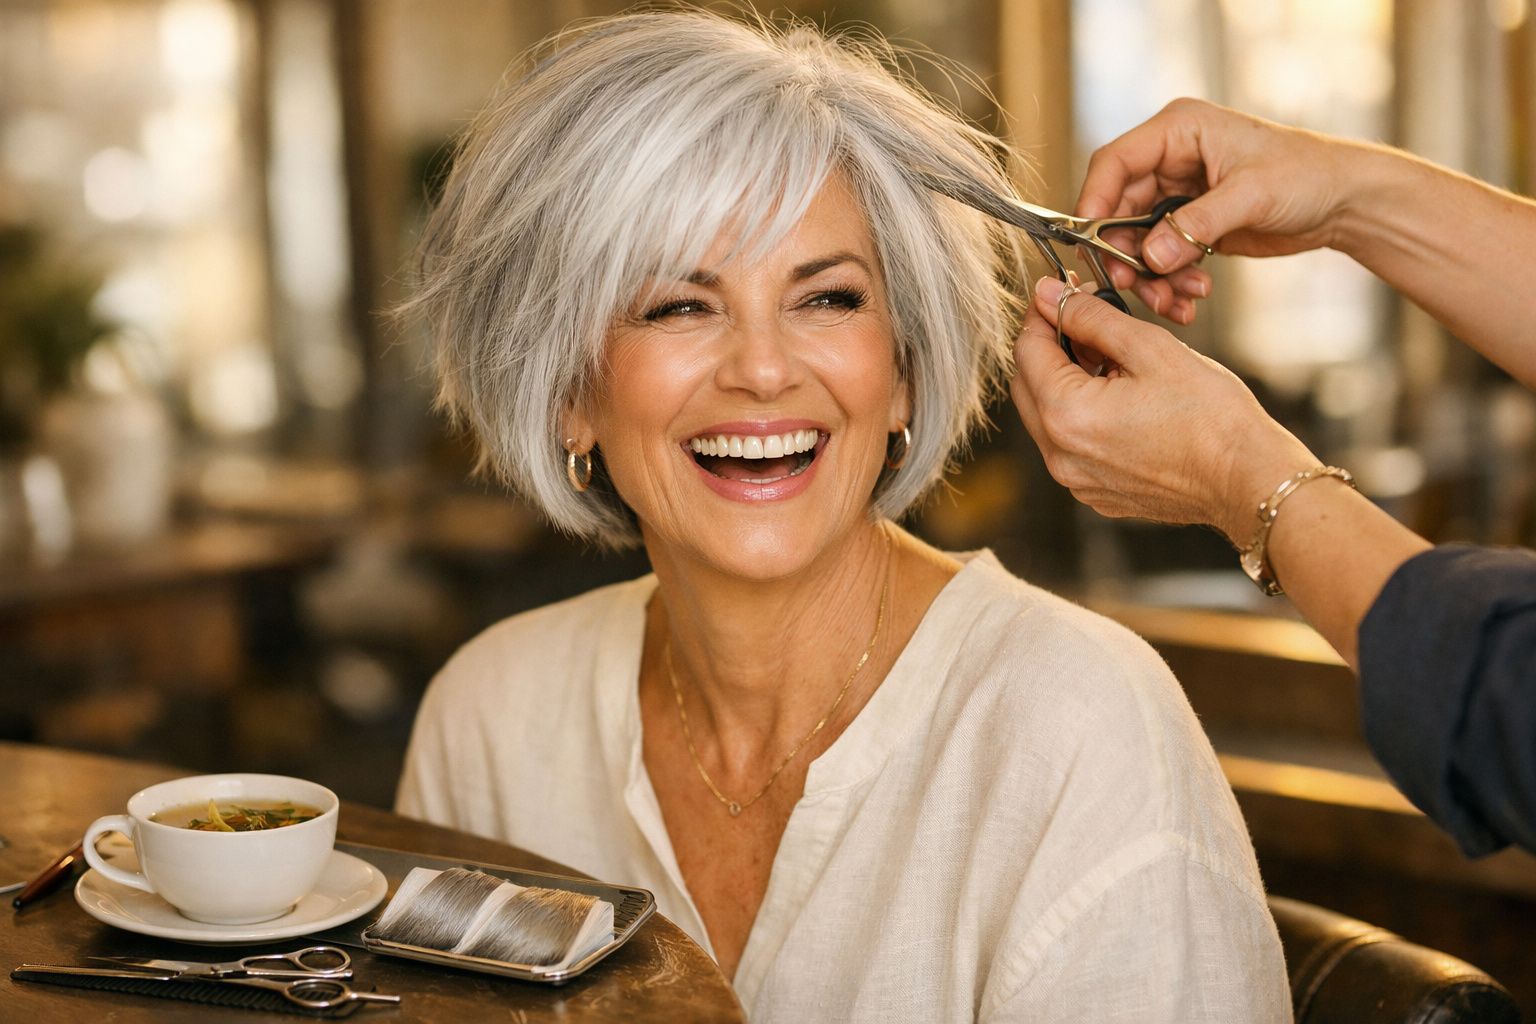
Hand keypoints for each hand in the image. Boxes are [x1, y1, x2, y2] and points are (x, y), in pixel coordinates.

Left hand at [1010, 277, 1317, 543]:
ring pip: (1048, 416)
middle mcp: (1059, 456)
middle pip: (1027, 385)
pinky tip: (1121, 397)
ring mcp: (1076, 481)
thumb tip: (1048, 294)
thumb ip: (1091, 318)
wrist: (1248, 479)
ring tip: (1115, 359)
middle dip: (1050, 346)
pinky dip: (1084, 414)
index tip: (1063, 292)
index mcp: (1066, 417)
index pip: (1026, 351)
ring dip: (1067, 380)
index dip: (1042, 313)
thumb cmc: (1211, 416)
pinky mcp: (1096, 493)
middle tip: (1088, 319)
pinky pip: (1072, 445)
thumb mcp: (1150, 348)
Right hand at [1079, 98, 1356, 324]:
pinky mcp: (1189, 226)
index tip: (1090, 241)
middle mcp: (1170, 161)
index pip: (1115, 162)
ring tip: (1178, 300)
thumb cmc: (1307, 175)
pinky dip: (1169, 283)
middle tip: (1133, 284)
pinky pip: (1160, 258)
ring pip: (1137, 242)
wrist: (1343, 201)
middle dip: (1125, 253)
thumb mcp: (1251, 195)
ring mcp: (1178, 196)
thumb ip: (1195, 225)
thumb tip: (1149, 257)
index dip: (1095, 201)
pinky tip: (1192, 298)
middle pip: (1118, 210)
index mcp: (1178, 131)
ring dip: (1151, 277)